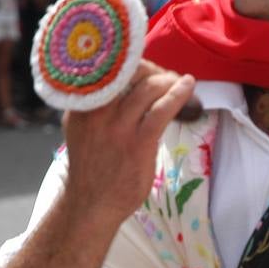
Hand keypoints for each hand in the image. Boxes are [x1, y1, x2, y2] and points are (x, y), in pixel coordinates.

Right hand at [59, 60, 196, 223]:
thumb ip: (96, 107)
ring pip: (149, 87)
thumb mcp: (82, 129)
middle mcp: (96, 112)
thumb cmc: (92, 166)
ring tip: (178, 81)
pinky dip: (178, 93)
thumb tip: (126, 85)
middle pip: (129, 73)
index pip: (107, 69)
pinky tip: (188, 85)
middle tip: (164, 77)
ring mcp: (117, 127)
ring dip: (168, 80)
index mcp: (80, 105)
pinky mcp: (138, 142)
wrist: (92, 204)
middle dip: (152, 69)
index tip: (144, 68)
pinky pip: (162, 109)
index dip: (130, 63)